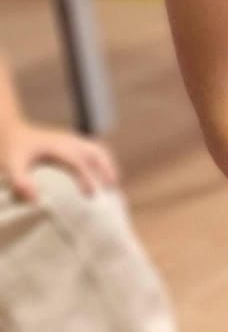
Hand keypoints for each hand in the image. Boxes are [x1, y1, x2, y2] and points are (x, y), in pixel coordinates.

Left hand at [1, 122, 118, 201]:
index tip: (91, 195)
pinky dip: (103, 162)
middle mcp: (69, 140)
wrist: (13, 131)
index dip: (86, 178)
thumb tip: (37, 200)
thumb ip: (21, 182)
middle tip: (112, 189)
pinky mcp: (74, 142)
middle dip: (106, 170)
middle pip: (96, 152)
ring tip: (112, 184)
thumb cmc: (14, 150)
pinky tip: (101, 176)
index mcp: (57, 146)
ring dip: (108, 166)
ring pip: (99, 150)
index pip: (77, 162)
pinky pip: (94, 150)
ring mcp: (73, 139)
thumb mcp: (12, 165)